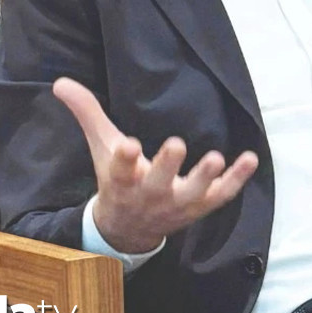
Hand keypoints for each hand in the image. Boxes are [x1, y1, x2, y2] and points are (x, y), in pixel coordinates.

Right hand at [53, 77, 259, 253]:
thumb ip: (87, 113)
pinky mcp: (199, 207)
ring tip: (217, 157)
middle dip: (166, 166)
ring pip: (191, 194)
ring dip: (204, 178)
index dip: (123, 159)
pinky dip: (236, 180)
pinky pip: (220, 196)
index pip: (118, 170)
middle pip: (157, 183)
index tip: (128, 144)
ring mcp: (175, 204)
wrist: (127, 230)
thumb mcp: (101, 147)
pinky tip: (250, 159)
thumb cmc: (118, 181)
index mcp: (120, 181)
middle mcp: (148, 195)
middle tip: (177, 145)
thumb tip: (61, 82)